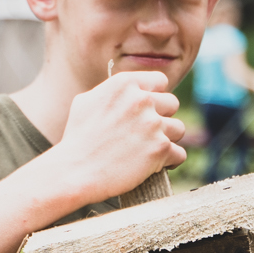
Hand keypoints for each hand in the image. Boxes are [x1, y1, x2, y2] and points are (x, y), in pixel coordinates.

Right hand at [41, 70, 185, 201]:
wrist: (74, 171)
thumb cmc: (76, 139)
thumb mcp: (86, 102)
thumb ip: (112, 91)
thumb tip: (128, 90)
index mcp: (125, 84)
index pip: (160, 80)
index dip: (155, 96)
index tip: (147, 110)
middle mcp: (142, 100)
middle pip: (172, 104)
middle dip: (162, 118)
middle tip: (146, 134)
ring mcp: (153, 124)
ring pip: (178, 129)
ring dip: (167, 140)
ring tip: (149, 151)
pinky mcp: (160, 148)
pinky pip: (179, 153)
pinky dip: (170, 161)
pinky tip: (156, 165)